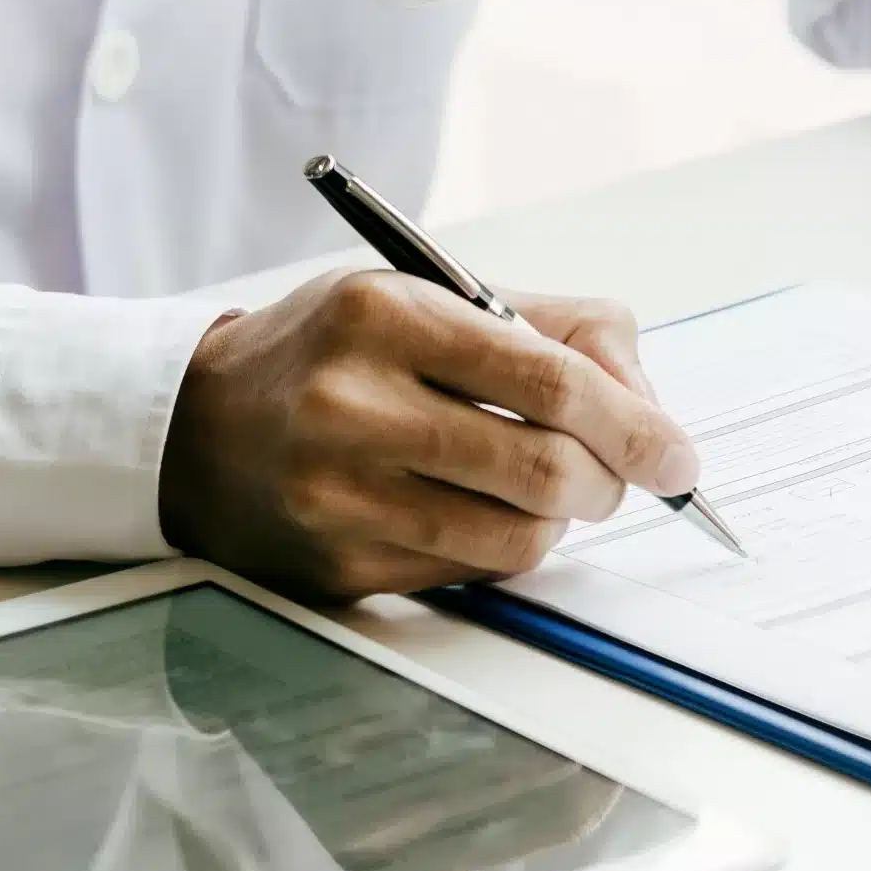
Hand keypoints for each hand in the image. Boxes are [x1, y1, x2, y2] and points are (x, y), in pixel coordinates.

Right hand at [159, 271, 697, 601]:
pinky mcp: (334, 566)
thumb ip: (556, 330)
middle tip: (621, 476)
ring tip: (548, 487)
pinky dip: (502, 548)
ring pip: (515, 538)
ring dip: (561, 520)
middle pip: (543, 469)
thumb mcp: (433, 295)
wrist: (192, 424)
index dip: (635, 424)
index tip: (678, 454)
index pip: (550, 380)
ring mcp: (338, 496)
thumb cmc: (338, 349)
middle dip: (611, 481)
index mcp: (385, 318)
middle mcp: (354, 407)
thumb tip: (649, 408)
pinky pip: (466, 575)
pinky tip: (482, 511)